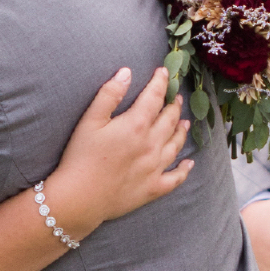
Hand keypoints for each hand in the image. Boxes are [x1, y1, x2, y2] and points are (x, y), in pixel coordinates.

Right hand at [43, 66, 193, 238]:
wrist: (80, 198)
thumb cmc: (80, 157)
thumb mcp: (89, 121)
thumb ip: (109, 94)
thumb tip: (127, 72)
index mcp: (136, 125)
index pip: (154, 97)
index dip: (160, 82)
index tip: (164, 72)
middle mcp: (151, 145)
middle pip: (169, 119)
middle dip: (173, 105)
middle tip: (176, 97)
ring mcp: (155, 168)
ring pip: (176, 144)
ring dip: (181, 131)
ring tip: (184, 122)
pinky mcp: (154, 188)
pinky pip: (176, 177)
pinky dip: (184, 169)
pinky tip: (189, 163)